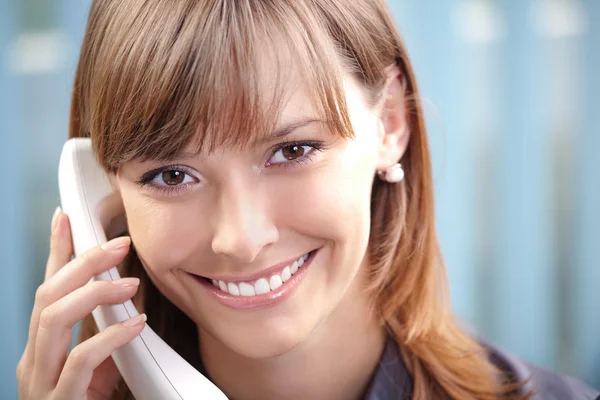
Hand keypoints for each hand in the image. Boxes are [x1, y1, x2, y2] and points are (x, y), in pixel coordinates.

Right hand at [17, 208, 145, 398]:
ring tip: (131, 283)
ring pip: (52, 320)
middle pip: (48, 295)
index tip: (67, 217)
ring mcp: (40, 383)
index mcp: (42, 348)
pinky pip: (79, 362)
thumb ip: (99, 343)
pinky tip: (135, 326)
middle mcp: (33, 360)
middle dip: (81, 262)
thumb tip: (122, 315)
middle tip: (119, 243)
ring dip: (94, 293)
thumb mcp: (94, 372)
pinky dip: (108, 338)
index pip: (46, 288)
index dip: (56, 251)